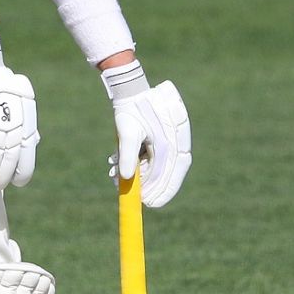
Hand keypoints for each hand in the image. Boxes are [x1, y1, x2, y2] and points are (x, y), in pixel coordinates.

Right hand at [0, 65, 38, 191]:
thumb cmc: (3, 91)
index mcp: (26, 115)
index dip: (23, 169)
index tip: (17, 183)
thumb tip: (25, 155)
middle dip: (0, 176)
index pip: (27, 148)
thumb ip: (23, 129)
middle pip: (7, 153)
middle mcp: (12, 115)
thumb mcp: (20, 107)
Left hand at [103, 64, 191, 207]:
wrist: (130, 90)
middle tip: (140, 201)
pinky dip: (139, 166)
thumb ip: (128, 154)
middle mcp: (176, 140)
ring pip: (159, 166)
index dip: (167, 188)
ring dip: (142, 177)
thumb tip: (126, 178)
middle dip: (153, 187)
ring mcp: (169, 140)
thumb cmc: (131, 108)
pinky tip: (117, 167)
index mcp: (174, 137)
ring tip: (117, 180)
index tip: (153, 203)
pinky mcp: (159, 140)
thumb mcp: (127, 131)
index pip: (176, 168)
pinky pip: (152, 159)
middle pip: (169, 170)